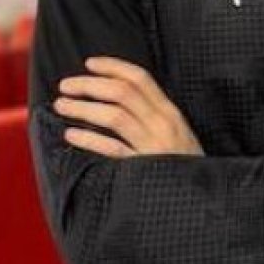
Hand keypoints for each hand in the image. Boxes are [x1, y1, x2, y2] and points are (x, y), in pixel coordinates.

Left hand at [54, 57, 203, 157]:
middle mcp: (163, 125)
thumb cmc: (182, 166)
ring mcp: (154, 147)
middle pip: (122, 93)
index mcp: (170, 113)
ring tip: (61, 106)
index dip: (112, 66)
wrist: (202, 200)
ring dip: (83, 108)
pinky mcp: (143, 170)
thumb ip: (152, 115)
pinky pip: (112, 150)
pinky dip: (90, 140)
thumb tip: (113, 95)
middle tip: (65, 86)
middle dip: (89, 85)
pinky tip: (71, 135)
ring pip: (115, 116)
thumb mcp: (176, 134)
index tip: (89, 63)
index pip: (140, 79)